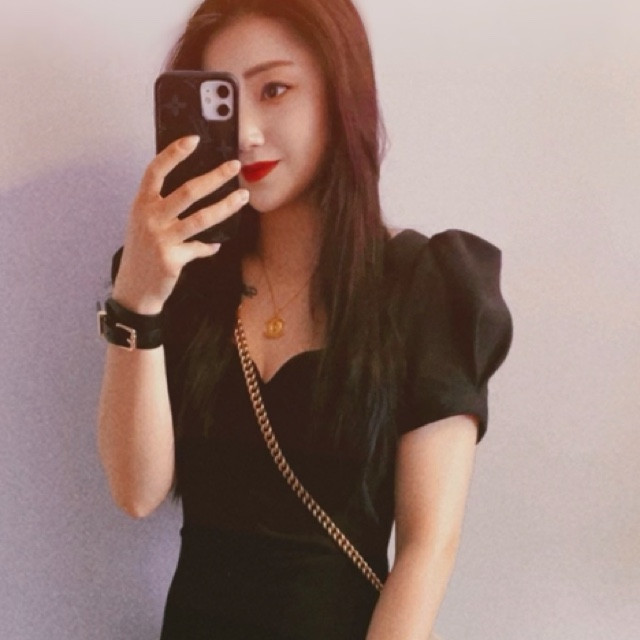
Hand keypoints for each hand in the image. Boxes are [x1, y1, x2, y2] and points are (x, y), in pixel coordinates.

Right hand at [112, 135, 248, 313]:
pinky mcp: (172, 258)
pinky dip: (210, 247)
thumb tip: (197, 189)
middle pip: (188, 191)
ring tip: (243, 197)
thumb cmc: (142, 252)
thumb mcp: (144, 223)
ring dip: (226, 206)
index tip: (193, 139)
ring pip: (202, 218)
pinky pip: (200, 248)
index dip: (173, 153)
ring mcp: (161, 239)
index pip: (156, 171)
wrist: (134, 289)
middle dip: (215, 177)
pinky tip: (215, 246)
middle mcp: (150, 218)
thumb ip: (162, 206)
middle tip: (234, 167)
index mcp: (141, 204)